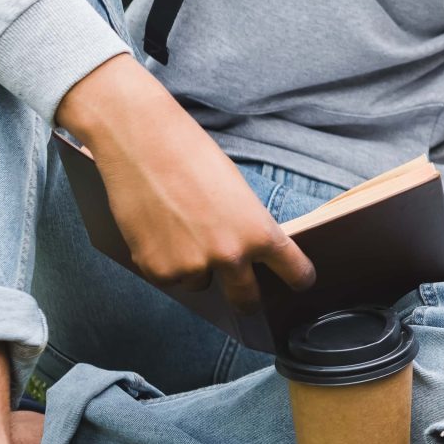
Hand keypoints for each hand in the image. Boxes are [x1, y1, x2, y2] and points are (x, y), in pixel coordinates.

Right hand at [57, 55, 314, 310]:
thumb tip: (247, 259)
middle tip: (244, 296)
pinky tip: (158, 232)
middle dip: (246, 299)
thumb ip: (247, 230)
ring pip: (201, 284)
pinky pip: (169, 279)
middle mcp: (230, 257)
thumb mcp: (239, 195)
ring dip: (196, 269)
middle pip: (247, 300)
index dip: (298, 279)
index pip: (295, 273)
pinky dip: (165, 263)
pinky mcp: (157, 271)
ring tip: (180, 231)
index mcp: (260, 234)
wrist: (144, 143)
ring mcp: (191, 268)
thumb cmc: (194, 159)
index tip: (299, 283)